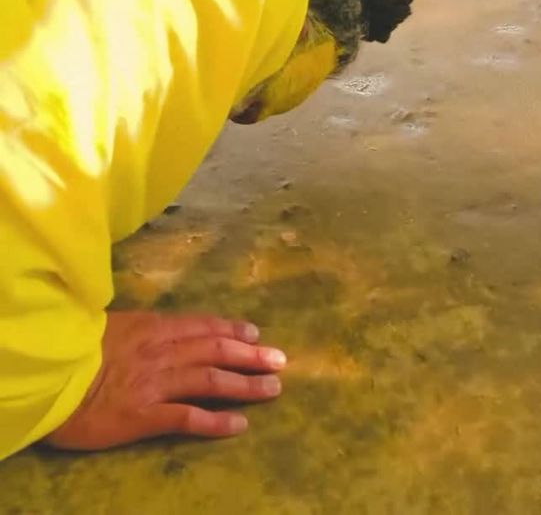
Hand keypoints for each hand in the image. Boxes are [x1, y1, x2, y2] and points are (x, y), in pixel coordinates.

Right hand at [45, 310, 286, 449]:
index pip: (203, 326)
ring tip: (272, 389)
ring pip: (211, 380)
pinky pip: (188, 417)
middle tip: (281, 360)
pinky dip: (216, 422)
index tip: (256, 335)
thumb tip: (162, 329)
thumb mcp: (113, 325)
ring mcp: (156, 383)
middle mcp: (162, 351)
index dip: (232, 330)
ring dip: (245, 385)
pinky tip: (239, 426)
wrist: (49, 374)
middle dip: (251, 356)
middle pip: (216, 350)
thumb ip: (142, 329)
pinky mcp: (145, 415)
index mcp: (153, 327)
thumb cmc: (74, 348)